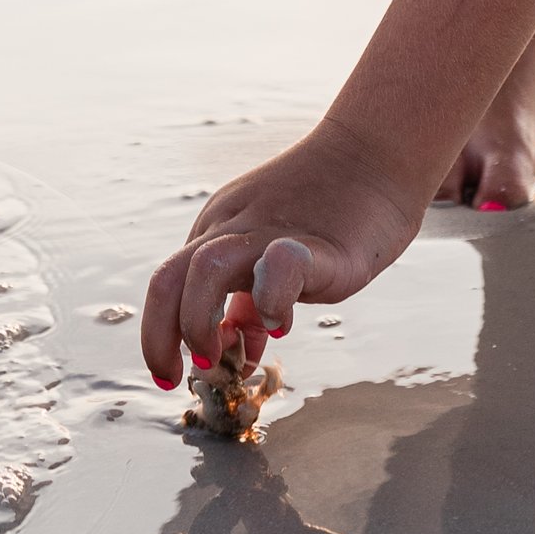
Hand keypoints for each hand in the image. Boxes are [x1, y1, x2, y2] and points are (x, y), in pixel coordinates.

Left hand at [141, 119, 421, 385]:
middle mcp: (232, 226)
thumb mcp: (272, 256)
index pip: (169, 286)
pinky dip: (269, 300)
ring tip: (218, 358)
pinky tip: (283, 324)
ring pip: (205, 268)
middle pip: (168, 278)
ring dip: (198, 321)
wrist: (376, 154)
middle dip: (158, 336)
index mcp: (217, 230)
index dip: (163, 335)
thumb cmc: (329, 208)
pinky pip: (278, 266)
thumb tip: (235, 351)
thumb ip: (249, 300)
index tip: (176, 374)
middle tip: (174, 378)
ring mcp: (270, 230)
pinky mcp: (316, 243)